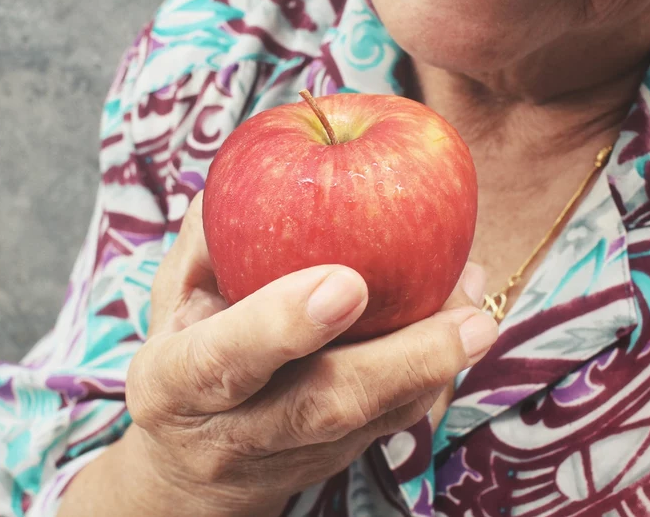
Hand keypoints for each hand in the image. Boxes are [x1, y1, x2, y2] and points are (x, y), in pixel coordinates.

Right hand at [118, 193, 497, 515]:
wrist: (192, 470)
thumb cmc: (184, 355)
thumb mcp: (170, 297)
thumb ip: (205, 241)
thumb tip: (251, 180)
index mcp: (176, 382)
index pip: (225, 359)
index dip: (282, 325)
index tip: (348, 283)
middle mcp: (234, 431)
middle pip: (321, 407)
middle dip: (401, 362)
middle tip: (469, 319)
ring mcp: (288, 457)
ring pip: (371, 423)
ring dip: (434, 370)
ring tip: (479, 317)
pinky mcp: (333, 462)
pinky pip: (390, 427)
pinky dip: (432, 379)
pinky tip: (466, 330)